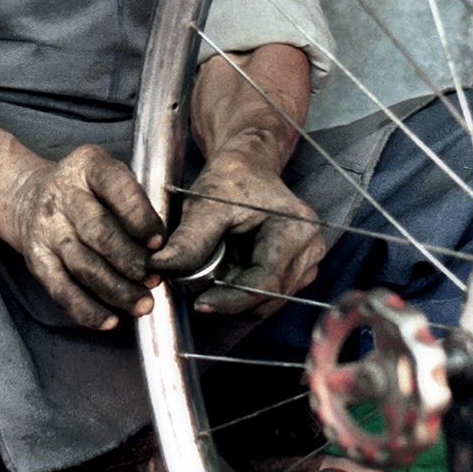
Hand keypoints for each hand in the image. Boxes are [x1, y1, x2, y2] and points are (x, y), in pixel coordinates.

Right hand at [9, 145, 165, 329]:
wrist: (30, 198)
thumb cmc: (89, 191)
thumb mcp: (112, 177)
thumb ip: (138, 203)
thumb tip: (167, 247)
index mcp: (88, 166)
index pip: (116, 188)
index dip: (139, 217)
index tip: (160, 242)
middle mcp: (63, 195)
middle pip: (98, 232)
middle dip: (131, 260)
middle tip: (154, 279)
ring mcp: (47, 229)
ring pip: (83, 265)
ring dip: (116, 290)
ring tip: (143, 304)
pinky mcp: (37, 260)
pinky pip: (62, 289)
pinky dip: (87, 309)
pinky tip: (110, 320)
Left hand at [154, 139, 326, 316]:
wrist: (247, 166)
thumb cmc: (231, 179)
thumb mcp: (205, 205)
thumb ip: (189, 240)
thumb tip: (162, 269)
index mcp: (296, 230)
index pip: (265, 283)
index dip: (230, 300)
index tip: (199, 305)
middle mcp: (310, 249)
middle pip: (268, 297)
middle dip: (230, 301)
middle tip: (195, 292)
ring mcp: (307, 261)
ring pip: (267, 302)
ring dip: (236, 299)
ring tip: (210, 277)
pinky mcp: (298, 269)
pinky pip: (268, 295)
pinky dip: (243, 293)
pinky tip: (226, 276)